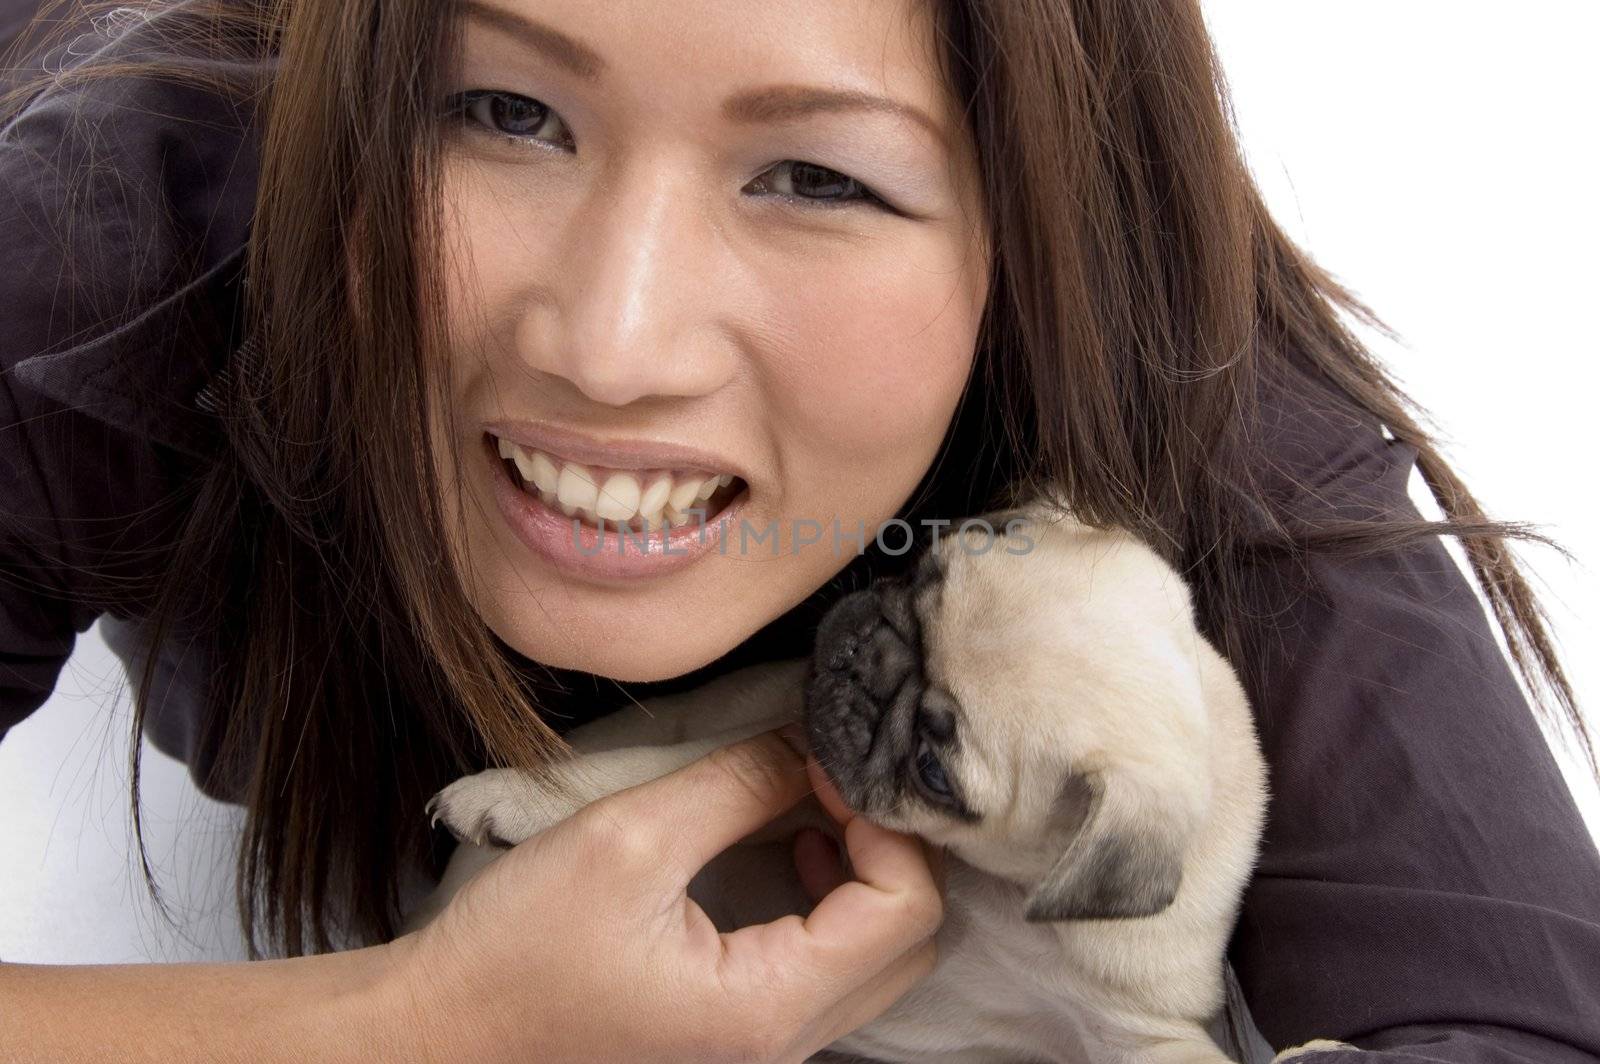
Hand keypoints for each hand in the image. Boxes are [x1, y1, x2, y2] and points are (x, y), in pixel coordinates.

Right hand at [381, 726, 944, 1063]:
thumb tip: (810, 740)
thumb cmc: (514, 951)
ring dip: (866, 873)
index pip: (906, 908)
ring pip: (878, 958)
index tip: (824, 763)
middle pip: (910, 940)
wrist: (440, 1036)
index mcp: (767, 1007)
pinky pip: (830, 970)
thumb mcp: (628, 840)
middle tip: (830, 777)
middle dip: (891, 845)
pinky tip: (788, 851)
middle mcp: (783, 1044)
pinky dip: (833, 904)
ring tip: (810, 806)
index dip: (884, 820)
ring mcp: (764, 1047)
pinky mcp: (739, 1032)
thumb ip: (735, 784)